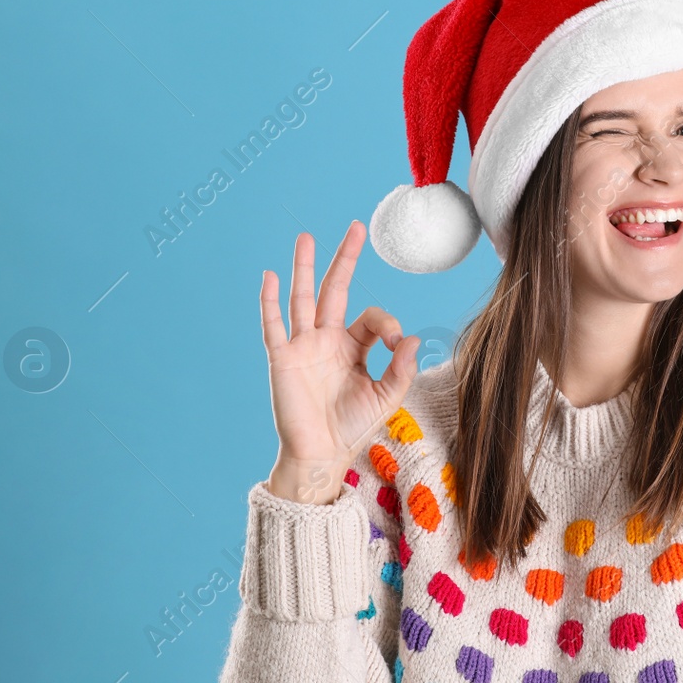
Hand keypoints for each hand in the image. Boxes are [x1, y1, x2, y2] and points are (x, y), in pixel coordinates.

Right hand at [259, 220, 418, 504]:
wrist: (322, 454)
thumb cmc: (352, 426)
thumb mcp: (386, 397)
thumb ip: (402, 369)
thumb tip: (414, 338)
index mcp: (353, 346)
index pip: (372, 317)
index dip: (388, 323)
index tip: (397, 342)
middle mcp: (327, 339)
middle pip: (336, 289)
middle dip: (346, 259)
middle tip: (355, 228)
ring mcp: (303, 346)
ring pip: (303, 298)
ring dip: (305, 267)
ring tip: (306, 237)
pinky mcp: (283, 359)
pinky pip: (274, 325)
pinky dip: (270, 301)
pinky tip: (269, 276)